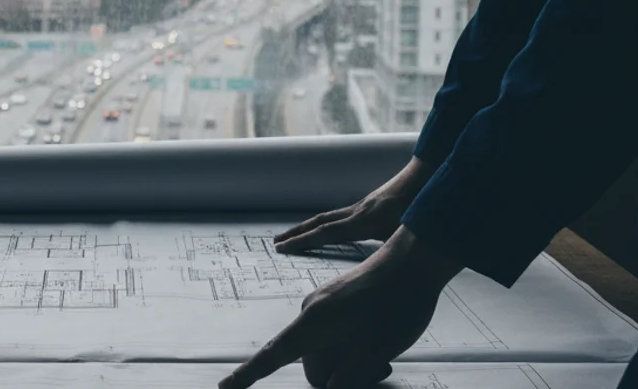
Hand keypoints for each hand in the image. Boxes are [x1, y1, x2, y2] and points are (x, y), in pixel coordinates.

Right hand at [220, 227, 461, 388]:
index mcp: (313, 325)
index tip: (224, 388)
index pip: (272, 357)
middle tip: (379, 368)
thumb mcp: (373, 351)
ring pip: (327, 350)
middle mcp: (311, 313)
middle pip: (312, 363)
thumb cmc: (395, 307)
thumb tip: (326, 387)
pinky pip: (335, 334)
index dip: (247, 376)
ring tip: (384, 356)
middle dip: (339, 376)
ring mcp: (324, 305)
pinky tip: (379, 341)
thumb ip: (345, 377)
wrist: (414, 262)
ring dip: (350, 361)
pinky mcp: (337, 301)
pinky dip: (353, 346)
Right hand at [274, 157, 432, 253]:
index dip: (302, 241)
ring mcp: (362, 207)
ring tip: (293, 234)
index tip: (282, 248)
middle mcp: (357, 212)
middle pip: (319, 223)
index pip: (325, 233)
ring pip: (327, 217)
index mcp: (363, 222)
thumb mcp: (409, 234)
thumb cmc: (422, 208)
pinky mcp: (369, 206)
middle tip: (276, 242)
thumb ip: (395, 250)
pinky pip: (340, 216)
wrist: (428, 177)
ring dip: (308, 227)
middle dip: (296, 233)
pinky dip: (326, 223)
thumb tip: (391, 272)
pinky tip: (327, 228)